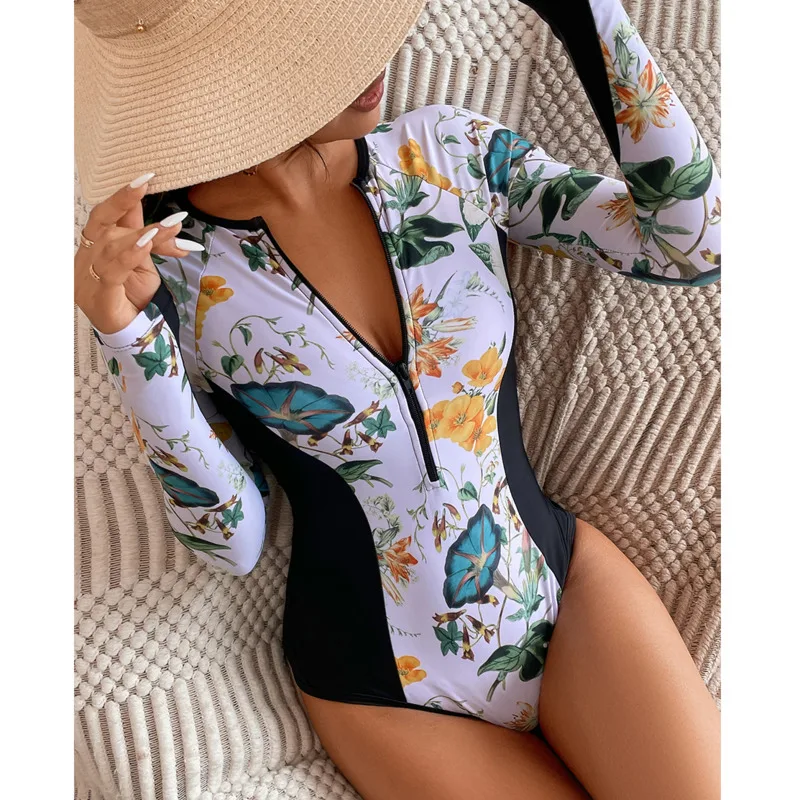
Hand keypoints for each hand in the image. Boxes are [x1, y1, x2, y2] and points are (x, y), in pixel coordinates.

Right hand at [74, 172, 202, 335]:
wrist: (129, 332)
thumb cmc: (132, 296)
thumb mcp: (146, 265)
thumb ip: (153, 244)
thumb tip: (175, 227)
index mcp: (95, 246)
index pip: (108, 215)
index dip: (124, 197)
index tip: (146, 178)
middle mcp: (86, 257)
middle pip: (101, 221)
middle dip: (123, 200)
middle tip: (145, 182)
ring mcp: (87, 276)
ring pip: (111, 244)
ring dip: (142, 232)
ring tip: (169, 225)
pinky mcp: (97, 294)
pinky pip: (112, 269)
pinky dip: (130, 253)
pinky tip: (146, 244)